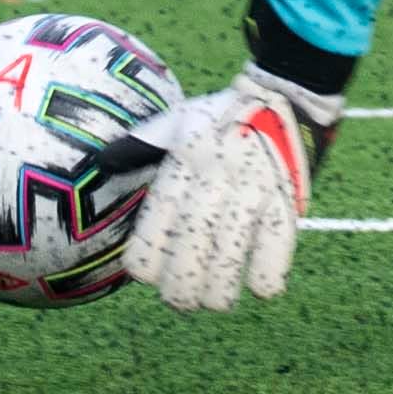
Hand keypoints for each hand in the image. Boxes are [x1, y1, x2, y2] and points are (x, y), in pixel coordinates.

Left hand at [117, 65, 338, 311]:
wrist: (288, 92)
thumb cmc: (223, 114)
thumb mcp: (176, 121)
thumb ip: (140, 147)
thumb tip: (103, 164)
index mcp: (181, 165)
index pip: (151, 235)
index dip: (146, 267)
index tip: (151, 274)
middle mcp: (214, 179)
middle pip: (187, 256)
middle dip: (180, 291)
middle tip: (182, 300)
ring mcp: (254, 190)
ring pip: (228, 262)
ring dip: (219, 294)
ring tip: (216, 301)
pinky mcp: (289, 198)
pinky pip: (277, 250)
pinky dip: (268, 278)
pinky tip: (262, 288)